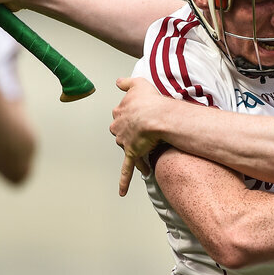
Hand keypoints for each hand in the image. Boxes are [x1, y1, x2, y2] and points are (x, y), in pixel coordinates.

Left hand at [110, 77, 167, 195]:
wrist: (155, 115)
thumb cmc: (150, 100)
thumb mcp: (138, 83)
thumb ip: (127, 82)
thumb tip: (118, 82)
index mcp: (120, 112)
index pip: (121, 114)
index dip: (131, 115)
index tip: (138, 116)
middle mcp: (119, 127)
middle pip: (121, 132)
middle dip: (131, 134)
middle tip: (143, 133)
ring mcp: (124, 142)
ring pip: (127, 148)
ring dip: (135, 151)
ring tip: (147, 150)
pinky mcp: (132, 154)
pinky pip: (127, 170)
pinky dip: (124, 181)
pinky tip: (122, 192)